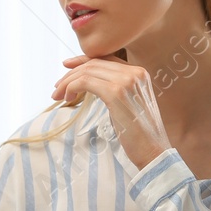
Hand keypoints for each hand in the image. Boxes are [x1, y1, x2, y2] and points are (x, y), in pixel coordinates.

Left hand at [52, 54, 171, 170]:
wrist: (154, 151)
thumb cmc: (140, 134)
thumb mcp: (130, 105)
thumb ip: (116, 90)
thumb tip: (89, 84)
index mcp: (139, 73)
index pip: (106, 59)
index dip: (83, 60)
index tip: (67, 66)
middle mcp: (134, 72)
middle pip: (94, 63)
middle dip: (71, 73)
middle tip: (57, 88)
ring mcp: (126, 81)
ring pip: (87, 71)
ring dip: (68, 82)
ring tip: (58, 95)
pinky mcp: (116, 93)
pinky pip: (85, 82)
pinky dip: (72, 87)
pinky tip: (68, 99)